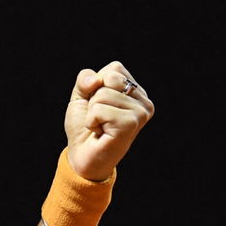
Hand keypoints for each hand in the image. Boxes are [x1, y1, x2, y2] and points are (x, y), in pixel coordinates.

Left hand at [63, 62, 154, 180]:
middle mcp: (144, 102)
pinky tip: (101, 133)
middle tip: (99, 117)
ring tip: (101, 126)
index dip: (97, 85)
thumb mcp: (82, 96)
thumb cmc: (85, 127)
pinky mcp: (131, 124)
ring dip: (93, 112)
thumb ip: (86, 79)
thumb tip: (95, 80)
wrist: (82, 156)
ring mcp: (140, 113)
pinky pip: (99, 109)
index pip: (115, 68)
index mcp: (136, 92)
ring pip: (103, 94)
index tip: (99, 105)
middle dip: (95, 97)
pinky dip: (92, 121)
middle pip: (110, 77)